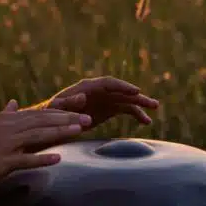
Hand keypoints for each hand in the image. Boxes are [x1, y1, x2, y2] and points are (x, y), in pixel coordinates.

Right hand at [0, 100, 91, 193]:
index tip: (79, 110)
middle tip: (88, 119)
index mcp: (7, 121)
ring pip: (38, 136)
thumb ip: (5, 115)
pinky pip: (26, 160)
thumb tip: (14, 103)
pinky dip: (42, 158)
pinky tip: (58, 158)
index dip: (61, 112)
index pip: (39, 113)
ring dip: (60, 132)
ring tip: (79, 130)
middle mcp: (9, 130)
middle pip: (43, 121)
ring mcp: (6, 146)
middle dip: (67, 119)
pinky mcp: (2, 163)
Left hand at [39, 76, 159, 129]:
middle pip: (121, 90)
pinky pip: (125, 109)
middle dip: (137, 95)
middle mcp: (99, 91)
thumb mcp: (56, 109)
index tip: (136, 91)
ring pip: (126, 99)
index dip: (122, 86)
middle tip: (152, 103)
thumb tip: (83, 96)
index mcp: (87, 87)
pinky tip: (146, 122)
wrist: (51, 122)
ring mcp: (105, 99)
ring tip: (155, 108)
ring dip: (140, 103)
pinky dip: (136, 114)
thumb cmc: (51, 114)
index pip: (108, 83)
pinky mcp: (108, 109)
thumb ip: (67, 103)